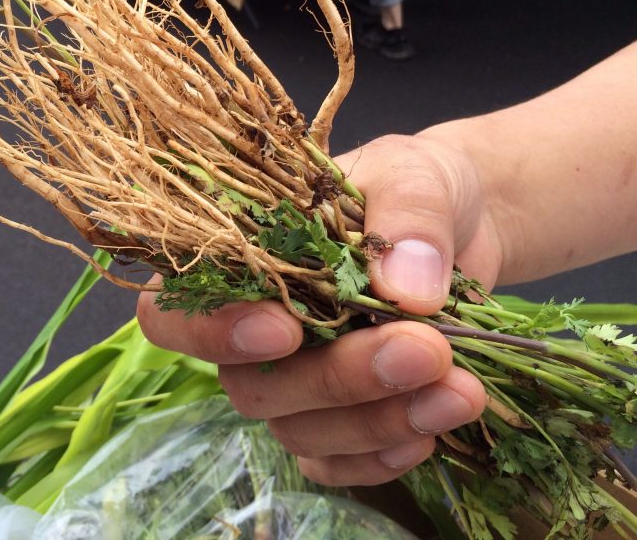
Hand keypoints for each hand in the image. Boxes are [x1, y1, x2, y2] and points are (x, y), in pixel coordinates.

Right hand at [136, 134, 495, 485]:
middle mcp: (248, 326)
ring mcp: (289, 380)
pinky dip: (381, 458)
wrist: (465, 225)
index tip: (286, 328)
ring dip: (375, 421)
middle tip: (425, 351)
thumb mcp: (413, 174)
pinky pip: (334, 464)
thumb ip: (407, 218)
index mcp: (236, 256)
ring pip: (296, 430)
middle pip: (246, 384)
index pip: (174, 309)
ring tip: (461, 391)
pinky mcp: (337, 419)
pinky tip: (433, 430)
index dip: (212, 330)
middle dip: (334, 378)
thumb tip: (405, 292)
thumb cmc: (414, 186)